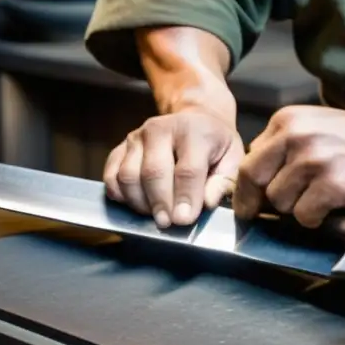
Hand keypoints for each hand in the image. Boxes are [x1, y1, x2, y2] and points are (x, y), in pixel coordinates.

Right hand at [103, 109, 243, 227]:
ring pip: (128, 176)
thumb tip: (206, 203)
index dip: (185, 197)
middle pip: (153, 172)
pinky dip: (120, 196)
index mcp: (194, 131)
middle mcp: (161, 129)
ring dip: (139, 203)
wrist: (196, 120)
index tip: (184, 220)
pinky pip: (111, 176)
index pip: (187, 169)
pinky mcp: (121, 147)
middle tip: (167, 224)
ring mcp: (136, 137)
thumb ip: (223, 183)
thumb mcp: (233, 160)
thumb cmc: (216, 145)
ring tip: (156, 215)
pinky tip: (137, 205)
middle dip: (159, 203)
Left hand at [232, 106, 344, 227]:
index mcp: (285, 121)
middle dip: (258, 202)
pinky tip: (326, 207)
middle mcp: (295, 138)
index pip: (247, 161)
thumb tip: (251, 179)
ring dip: (293, 208)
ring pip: (279, 202)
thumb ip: (278, 145)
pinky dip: (313, 218)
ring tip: (314, 198)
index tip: (247, 203)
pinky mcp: (331, 186)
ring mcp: (313, 162)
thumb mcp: (308, 126)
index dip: (245, 188)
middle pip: (255, 182)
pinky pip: (304, 215)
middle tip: (265, 212)